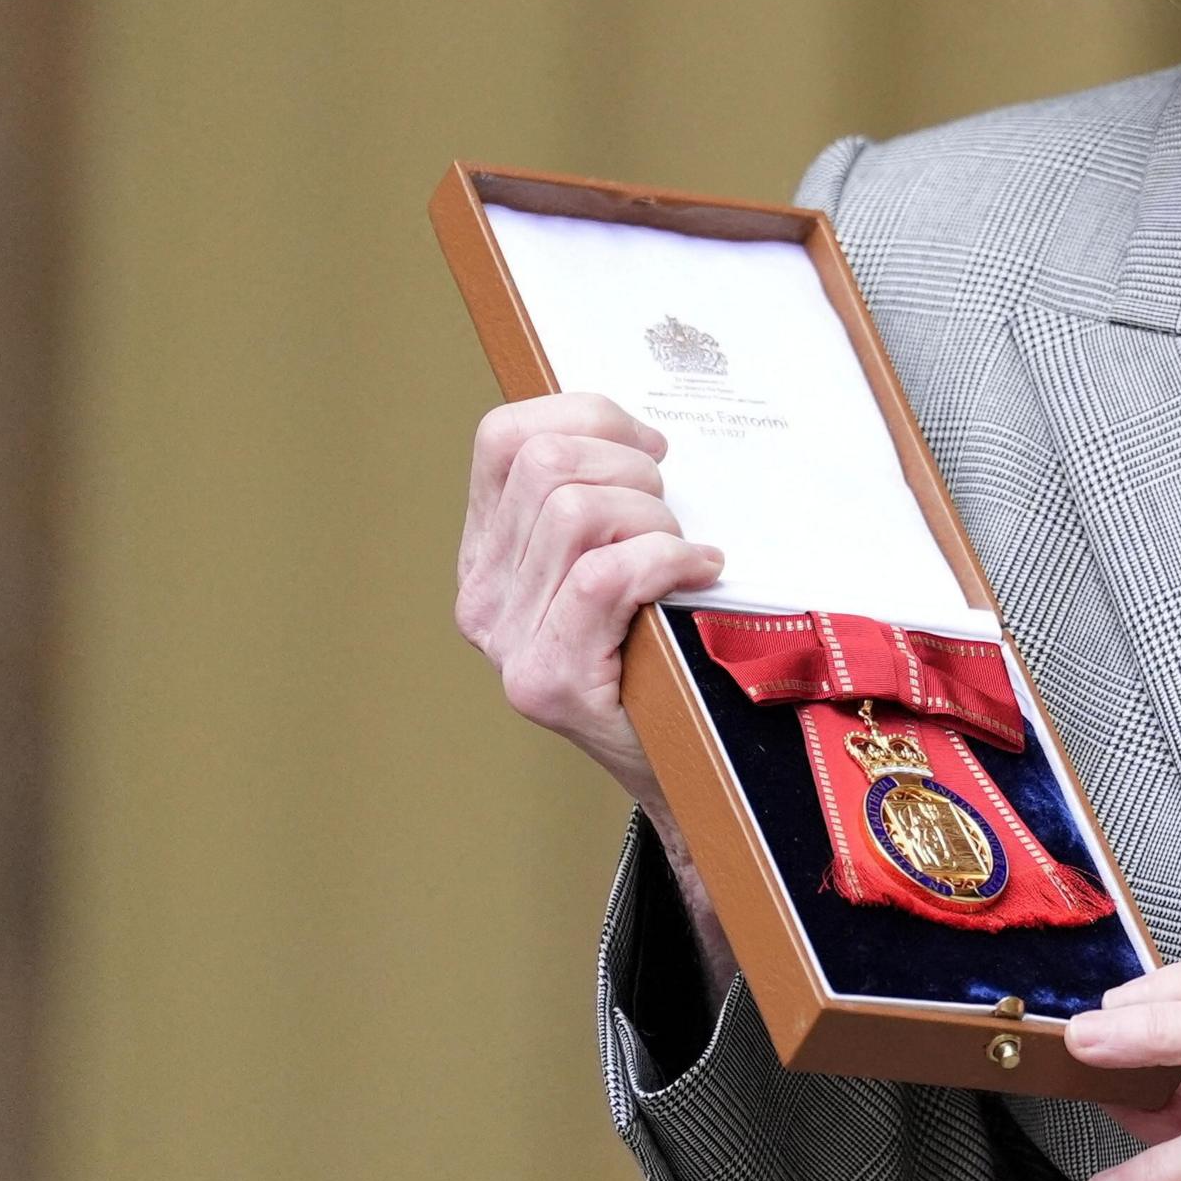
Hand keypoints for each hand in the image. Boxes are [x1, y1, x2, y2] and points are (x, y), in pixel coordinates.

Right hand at [454, 391, 723, 805]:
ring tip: (680, 552)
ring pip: (576, 513)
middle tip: (671, 511)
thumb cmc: (664, 645)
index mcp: (487, 550)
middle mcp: (481, 593)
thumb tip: (644, 431)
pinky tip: (699, 571)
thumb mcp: (619, 554)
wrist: (684, 764)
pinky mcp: (548, 681)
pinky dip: (668, 559)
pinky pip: (606, 577)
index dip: (587, 417)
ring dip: (653, 519)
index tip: (647, 448)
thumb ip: (604, 496)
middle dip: (630, 468)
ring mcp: (508, 641)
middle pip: (546, 464)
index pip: (503, 436)